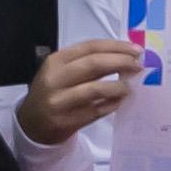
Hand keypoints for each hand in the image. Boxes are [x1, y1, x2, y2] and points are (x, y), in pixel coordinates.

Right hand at [21, 35, 140, 143]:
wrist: (32, 123)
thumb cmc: (53, 92)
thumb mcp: (61, 72)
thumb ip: (86, 63)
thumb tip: (124, 56)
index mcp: (55, 61)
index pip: (90, 47)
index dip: (116, 47)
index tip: (135, 50)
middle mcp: (55, 79)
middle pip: (94, 64)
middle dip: (121, 63)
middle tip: (138, 66)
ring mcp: (60, 101)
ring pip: (96, 89)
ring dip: (118, 87)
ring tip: (129, 87)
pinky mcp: (67, 121)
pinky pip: (97, 111)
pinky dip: (112, 104)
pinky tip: (119, 101)